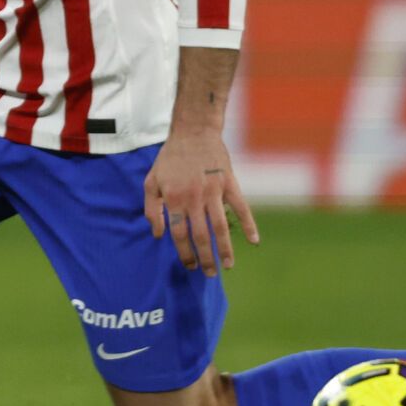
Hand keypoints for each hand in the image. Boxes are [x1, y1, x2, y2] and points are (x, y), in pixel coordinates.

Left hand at [143, 127, 258, 276]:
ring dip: (225, 248)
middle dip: (205, 257)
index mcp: (174, 199)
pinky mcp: (230, 183)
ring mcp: (213, 191)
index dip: (184, 252)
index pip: (179, 234)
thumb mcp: (151, 181)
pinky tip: (254, 241)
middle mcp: (194, 198)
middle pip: (200, 235)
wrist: (194, 131)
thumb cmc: (170, 158)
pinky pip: (241, 207)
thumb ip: (151, 208)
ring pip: (220, 226)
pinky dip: (249, 224)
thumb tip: (157, 234)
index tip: (190, 266)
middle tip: (209, 274)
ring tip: (227, 266)